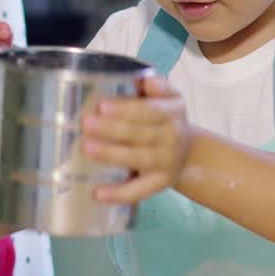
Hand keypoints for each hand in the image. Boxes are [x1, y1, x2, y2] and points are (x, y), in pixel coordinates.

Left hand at [82, 77, 191, 204]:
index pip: (150, 110)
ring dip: (110, 154)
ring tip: (86, 147)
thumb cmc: (167, 119)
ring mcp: (165, 163)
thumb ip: (158, 86)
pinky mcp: (158, 184)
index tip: (102, 105)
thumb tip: (144, 81)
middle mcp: (172, 138)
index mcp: (172, 112)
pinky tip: (97, 193)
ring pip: (137, 159)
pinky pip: (138, 191)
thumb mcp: (171, 98)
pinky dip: (117, 194)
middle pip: (139, 134)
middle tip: (85, 123)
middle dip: (111, 129)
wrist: (190, 153)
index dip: (126, 109)